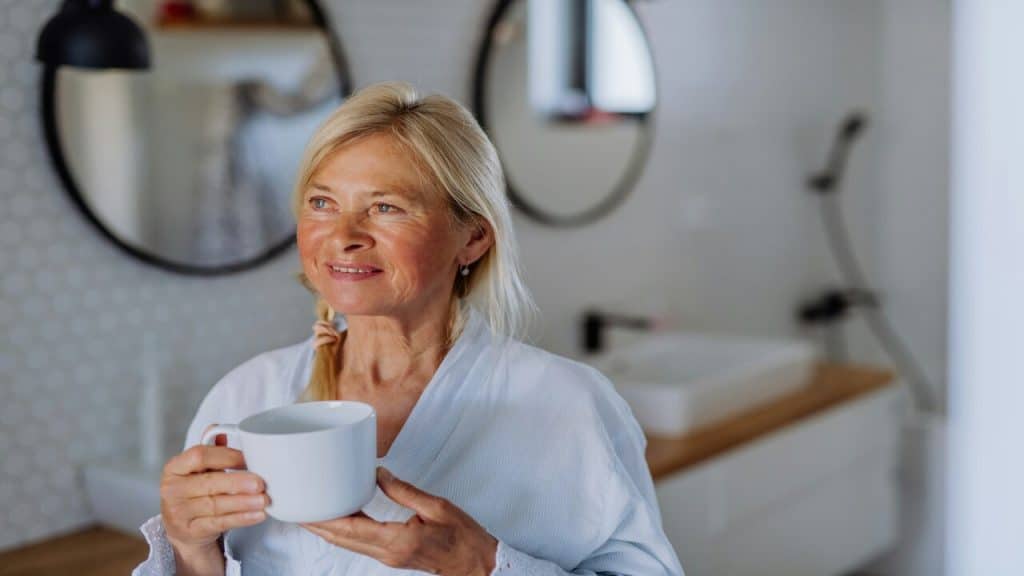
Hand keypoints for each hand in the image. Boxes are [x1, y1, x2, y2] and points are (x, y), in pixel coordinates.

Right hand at [160, 429, 268, 573]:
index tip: (248, 458)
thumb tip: (223, 429)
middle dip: (237, 482)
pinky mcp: (190, 531)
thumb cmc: (194, 492)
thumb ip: (211, 451)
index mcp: (175, 467)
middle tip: (260, 483)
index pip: (199, 456)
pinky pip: (220, 523)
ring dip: (244, 502)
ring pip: (216, 505)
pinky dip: (241, 518)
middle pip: (209, 483)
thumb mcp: (198, 470)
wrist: (182, 528)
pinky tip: (257, 514)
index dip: (226, 455)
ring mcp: (179, 512)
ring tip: (264, 499)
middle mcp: (173, 490)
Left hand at [302, 468, 497, 575]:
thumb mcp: (437, 507)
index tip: (305, 508)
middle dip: (317, 525)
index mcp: (398, 540)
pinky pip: (360, 544)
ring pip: (349, 544)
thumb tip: (379, 474)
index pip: (351, 530)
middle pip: (342, 540)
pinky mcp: (392, 556)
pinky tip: (340, 519)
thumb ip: (405, 491)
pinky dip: (345, 532)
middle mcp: (388, 553)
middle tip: (298, 507)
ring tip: (312, 511)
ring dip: (328, 529)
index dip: (324, 520)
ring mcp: (388, 557)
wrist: (476, 563)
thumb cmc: (463, 536)